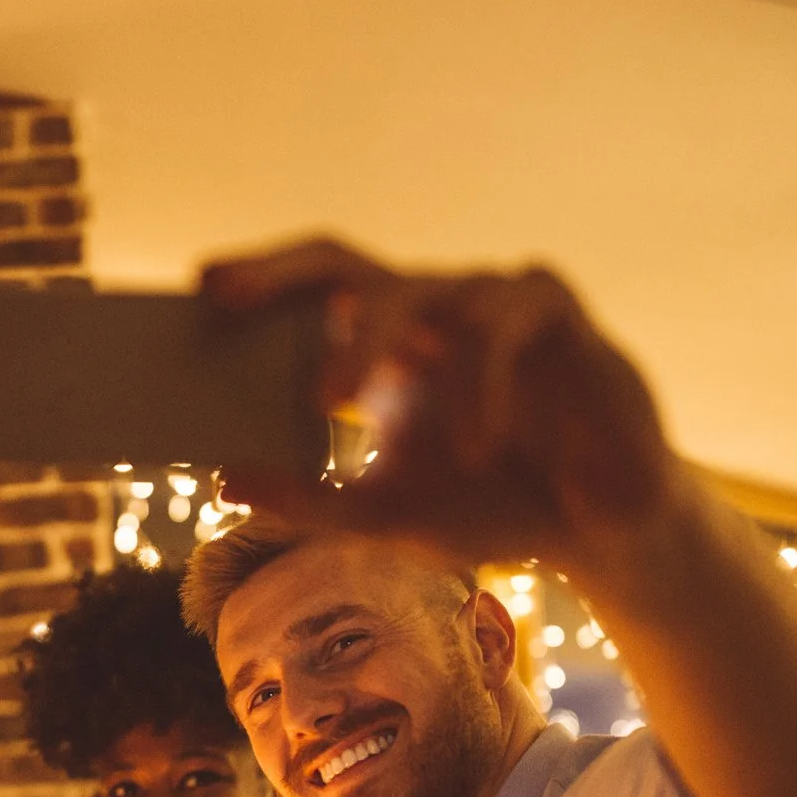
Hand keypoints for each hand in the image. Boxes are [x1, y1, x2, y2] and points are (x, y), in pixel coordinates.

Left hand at [202, 237, 697, 583]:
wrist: (598, 531)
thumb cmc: (492, 507)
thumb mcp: (386, 515)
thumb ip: (310, 501)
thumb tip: (222, 481)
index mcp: (390, 347)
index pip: (317, 291)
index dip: (262, 279)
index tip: (198, 285)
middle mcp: (435, 312)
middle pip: (349, 265)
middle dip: (282, 274)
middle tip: (225, 296)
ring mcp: (493, 305)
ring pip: (420, 291)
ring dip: (368, 348)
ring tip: (327, 401)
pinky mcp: (556, 316)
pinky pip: (503, 331)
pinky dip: (480, 388)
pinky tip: (474, 445)